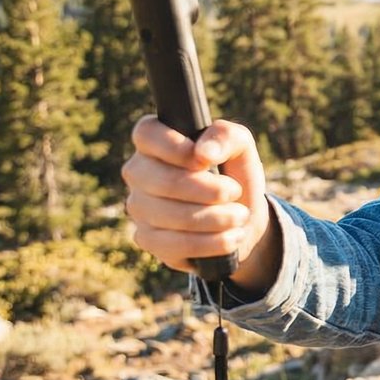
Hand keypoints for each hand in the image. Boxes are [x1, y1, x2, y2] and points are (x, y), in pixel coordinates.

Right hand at [122, 116, 278, 292]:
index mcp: (154, 141)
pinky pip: (175, 245)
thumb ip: (225, 136)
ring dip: (217, 218)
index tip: (205, 161)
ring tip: (240, 215)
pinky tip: (232, 236)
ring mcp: (138, 207)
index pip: (146, 134)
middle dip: (210, 190)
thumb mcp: (240, 147)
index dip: (175, 147)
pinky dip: (212, 242)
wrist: (241, 218)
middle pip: (164, 181)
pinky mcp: (147, 239)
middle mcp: (138, 172)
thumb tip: (203, 153)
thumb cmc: (234, 174)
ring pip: (172, 216)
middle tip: (235, 192)